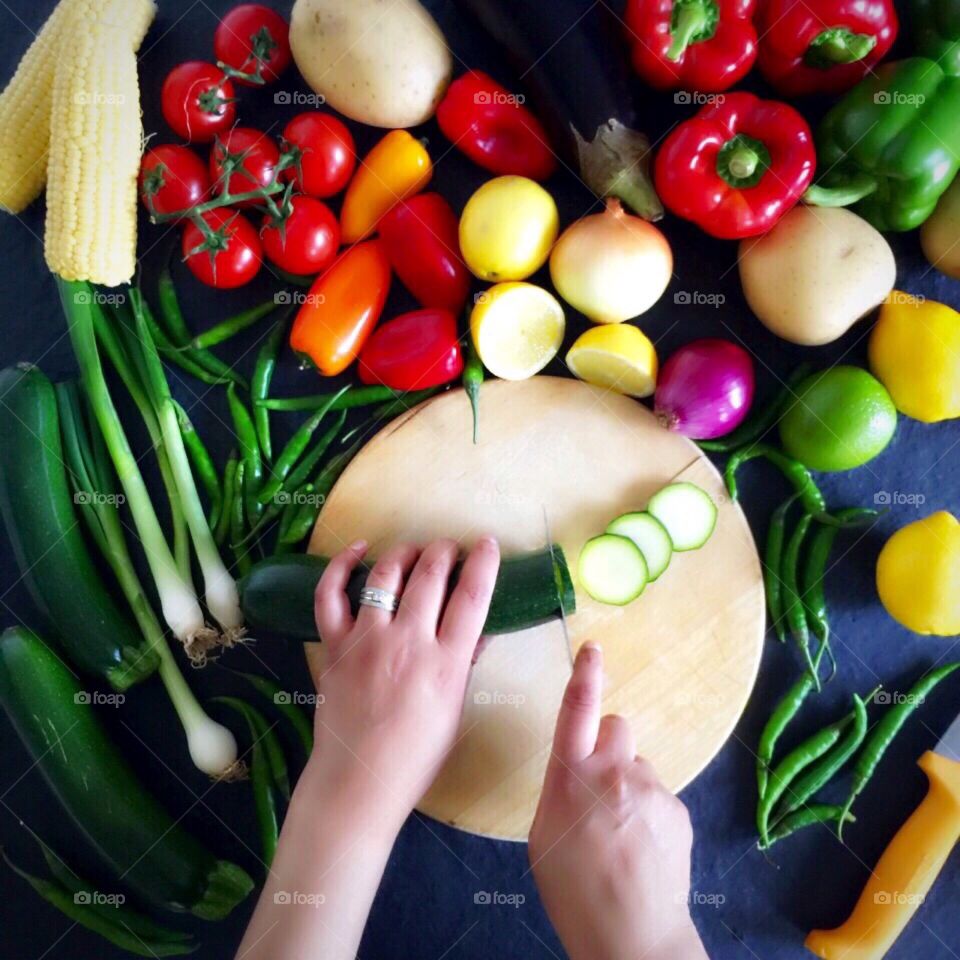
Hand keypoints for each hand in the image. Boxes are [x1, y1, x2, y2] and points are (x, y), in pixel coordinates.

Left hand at [307, 536, 500, 832]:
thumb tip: (480, 627)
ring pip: (386, 575)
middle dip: (445, 551)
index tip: (487, 544)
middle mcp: (407, 644)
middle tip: (451, 548)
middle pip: (431, 575)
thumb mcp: (455, 709)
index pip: (472, 597)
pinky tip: (358, 549)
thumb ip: (466, 662)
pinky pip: (330, 595)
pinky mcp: (334, 646)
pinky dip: (341, 566)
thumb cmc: (416, 754)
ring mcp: (366, 641)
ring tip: (415, 552)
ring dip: (405, 553)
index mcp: (445, 664)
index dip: (484, 563)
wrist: (359, 781)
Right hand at [529, 643, 707, 959]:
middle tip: (600, 786)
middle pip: (617, 727)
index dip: (585, 674)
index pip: (577, 709)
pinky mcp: (678, 809)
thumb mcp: (544, 835)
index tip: (593, 649)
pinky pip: (659, 795)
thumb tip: (579, 773)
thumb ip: (562, 789)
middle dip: (608, 745)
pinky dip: (650, 813)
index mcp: (572, 776)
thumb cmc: (573, 890)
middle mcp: (614, 772)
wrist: (633, 937)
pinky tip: (644, 848)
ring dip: (630, 787)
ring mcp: (651, 789)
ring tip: (622, 834)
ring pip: (639, 767)